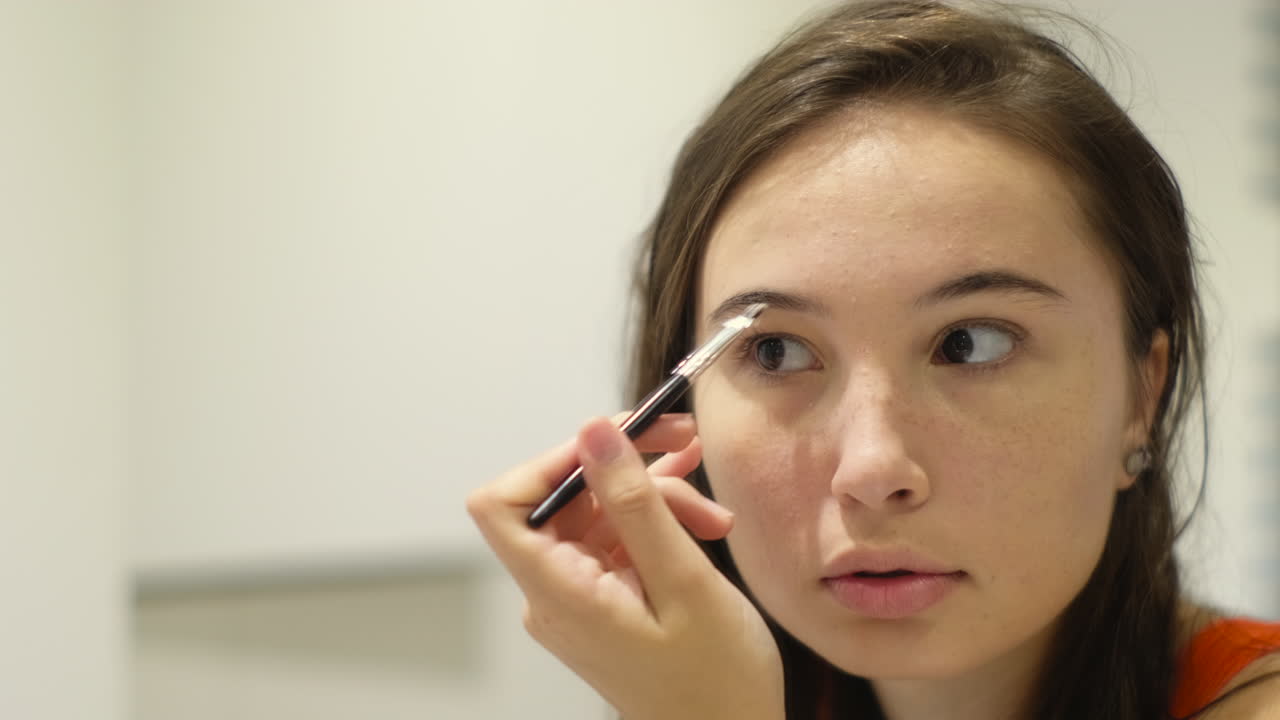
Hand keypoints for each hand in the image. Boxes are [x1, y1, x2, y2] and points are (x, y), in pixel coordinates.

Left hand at [466, 414, 783, 719]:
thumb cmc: (715, 681)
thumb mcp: (682, 580)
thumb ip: (634, 502)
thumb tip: (593, 431)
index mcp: (558, 592)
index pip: (500, 504)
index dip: (549, 460)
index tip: (613, 442)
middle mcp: (554, 591)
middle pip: (564, 498)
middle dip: (628, 469)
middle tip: (686, 441)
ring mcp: (578, 595)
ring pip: (600, 513)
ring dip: (658, 500)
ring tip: (714, 517)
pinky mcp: (603, 598)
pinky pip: (618, 540)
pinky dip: (658, 524)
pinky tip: (703, 523)